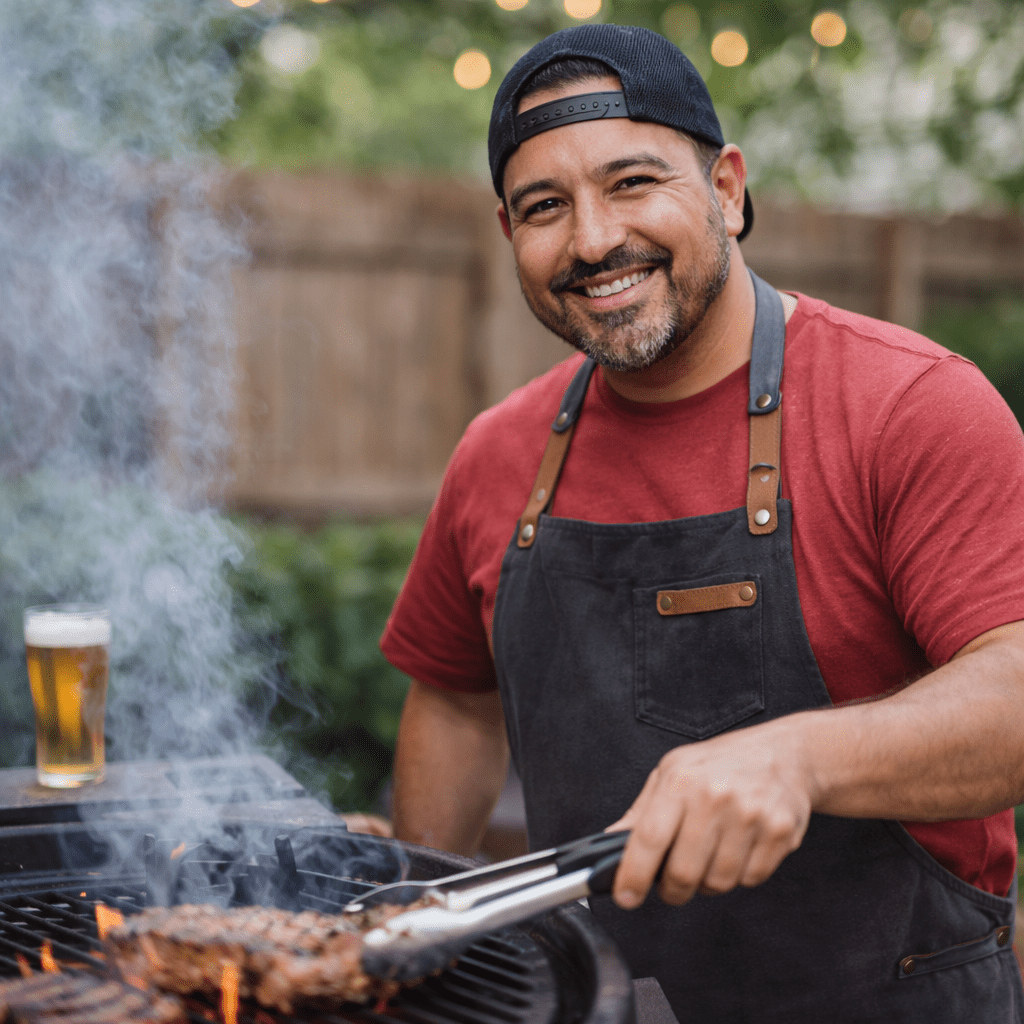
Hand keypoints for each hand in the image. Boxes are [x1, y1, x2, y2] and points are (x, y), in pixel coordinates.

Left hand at [606, 720, 813, 908]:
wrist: (785, 752)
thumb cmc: (722, 762)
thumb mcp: (672, 771)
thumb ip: (642, 810)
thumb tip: (611, 841)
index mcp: (682, 780)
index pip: (650, 838)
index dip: (633, 875)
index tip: (626, 896)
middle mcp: (715, 796)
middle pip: (683, 872)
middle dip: (672, 889)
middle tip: (672, 883)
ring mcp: (751, 815)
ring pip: (717, 882)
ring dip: (707, 882)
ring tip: (710, 855)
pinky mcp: (780, 832)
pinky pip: (750, 879)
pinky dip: (739, 875)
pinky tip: (739, 848)